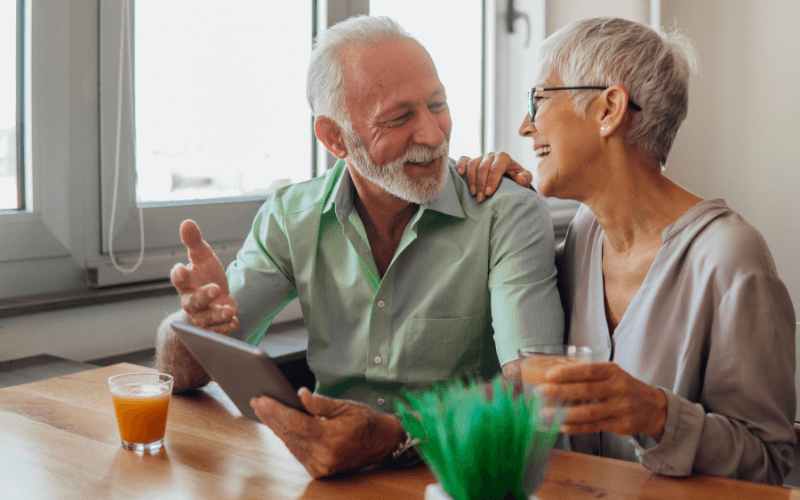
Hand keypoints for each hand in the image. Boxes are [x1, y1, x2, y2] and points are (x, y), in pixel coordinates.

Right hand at [170, 219, 238, 334]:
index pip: (178, 279)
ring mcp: (202, 316)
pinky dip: (226, 327)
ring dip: (218, 315)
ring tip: (229, 310)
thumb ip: (194, 242)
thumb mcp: (202, 257)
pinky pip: (217, 330)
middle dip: (203, 296)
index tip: (183, 268)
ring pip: (206, 318)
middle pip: (193, 302)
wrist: (212, 300)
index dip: (179, 274)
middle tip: (215, 289)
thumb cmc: (205, 275)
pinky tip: (234, 321)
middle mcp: (191, 301)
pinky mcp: (213, 327)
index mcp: (186, 283)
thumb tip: (187, 222)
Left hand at [250, 388, 405, 477]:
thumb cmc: (365, 422)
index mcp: (332, 436)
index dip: (277, 410)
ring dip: (276, 427)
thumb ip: (321, 402)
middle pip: (289, 434)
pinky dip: (288, 438)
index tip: (263, 399)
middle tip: (257, 401)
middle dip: (271, 417)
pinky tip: (279, 426)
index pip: (296, 422)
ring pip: (291, 444)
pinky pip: (298, 452)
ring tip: (264, 411)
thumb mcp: (346, 405)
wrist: (381, 444)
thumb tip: (300, 394)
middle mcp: (325, 454)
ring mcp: (321, 465)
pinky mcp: (319, 471)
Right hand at [455, 152, 531, 201]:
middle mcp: (491, 155)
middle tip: (481, 198)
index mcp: (503, 157)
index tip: (489, 193)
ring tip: (473, 193)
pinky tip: (460, 174)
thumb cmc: (516, 177)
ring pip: (472, 165)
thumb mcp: (524, 177)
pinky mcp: (472, 160)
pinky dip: (460, 165)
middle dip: (481, 184)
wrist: (509, 174)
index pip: (496, 168)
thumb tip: (520, 179)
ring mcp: (480, 157)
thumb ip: (525, 178)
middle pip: (483, 168)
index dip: (492, 180)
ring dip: (471, 180)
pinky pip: (464, 159)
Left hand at [537, 362, 667, 440]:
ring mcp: (621, 408)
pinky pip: (594, 426)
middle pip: (587, 390)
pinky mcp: (622, 425)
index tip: (549, 375)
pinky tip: (562, 425)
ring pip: (590, 412)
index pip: (589, 370)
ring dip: (565, 413)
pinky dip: (576, 427)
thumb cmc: (623, 388)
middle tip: (541, 391)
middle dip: (562, 391)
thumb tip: (554, 374)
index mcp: (613, 371)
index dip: (568, 372)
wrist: (654, 408)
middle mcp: (619, 388)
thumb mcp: (611, 374)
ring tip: (546, 413)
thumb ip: (588, 375)